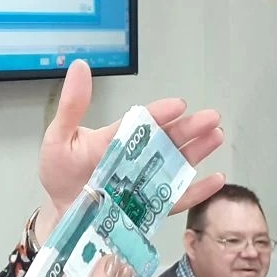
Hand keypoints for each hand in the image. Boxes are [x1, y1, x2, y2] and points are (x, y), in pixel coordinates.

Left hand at [34, 60, 225, 243]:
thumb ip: (72, 106)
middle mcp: (137, 157)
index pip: (142, 122)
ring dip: (198, 152)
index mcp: (118, 138)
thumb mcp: (60, 137)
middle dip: (190, 129)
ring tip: (216, 137)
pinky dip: (198, 191)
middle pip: (167, 141)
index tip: (177, 105)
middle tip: (211, 117)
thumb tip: (80, 66)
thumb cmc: (60, 173)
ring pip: (177, 165)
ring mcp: (146, 182)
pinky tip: (216, 179)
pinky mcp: (150, 208)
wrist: (61, 211)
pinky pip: (176, 200)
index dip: (160, 113)